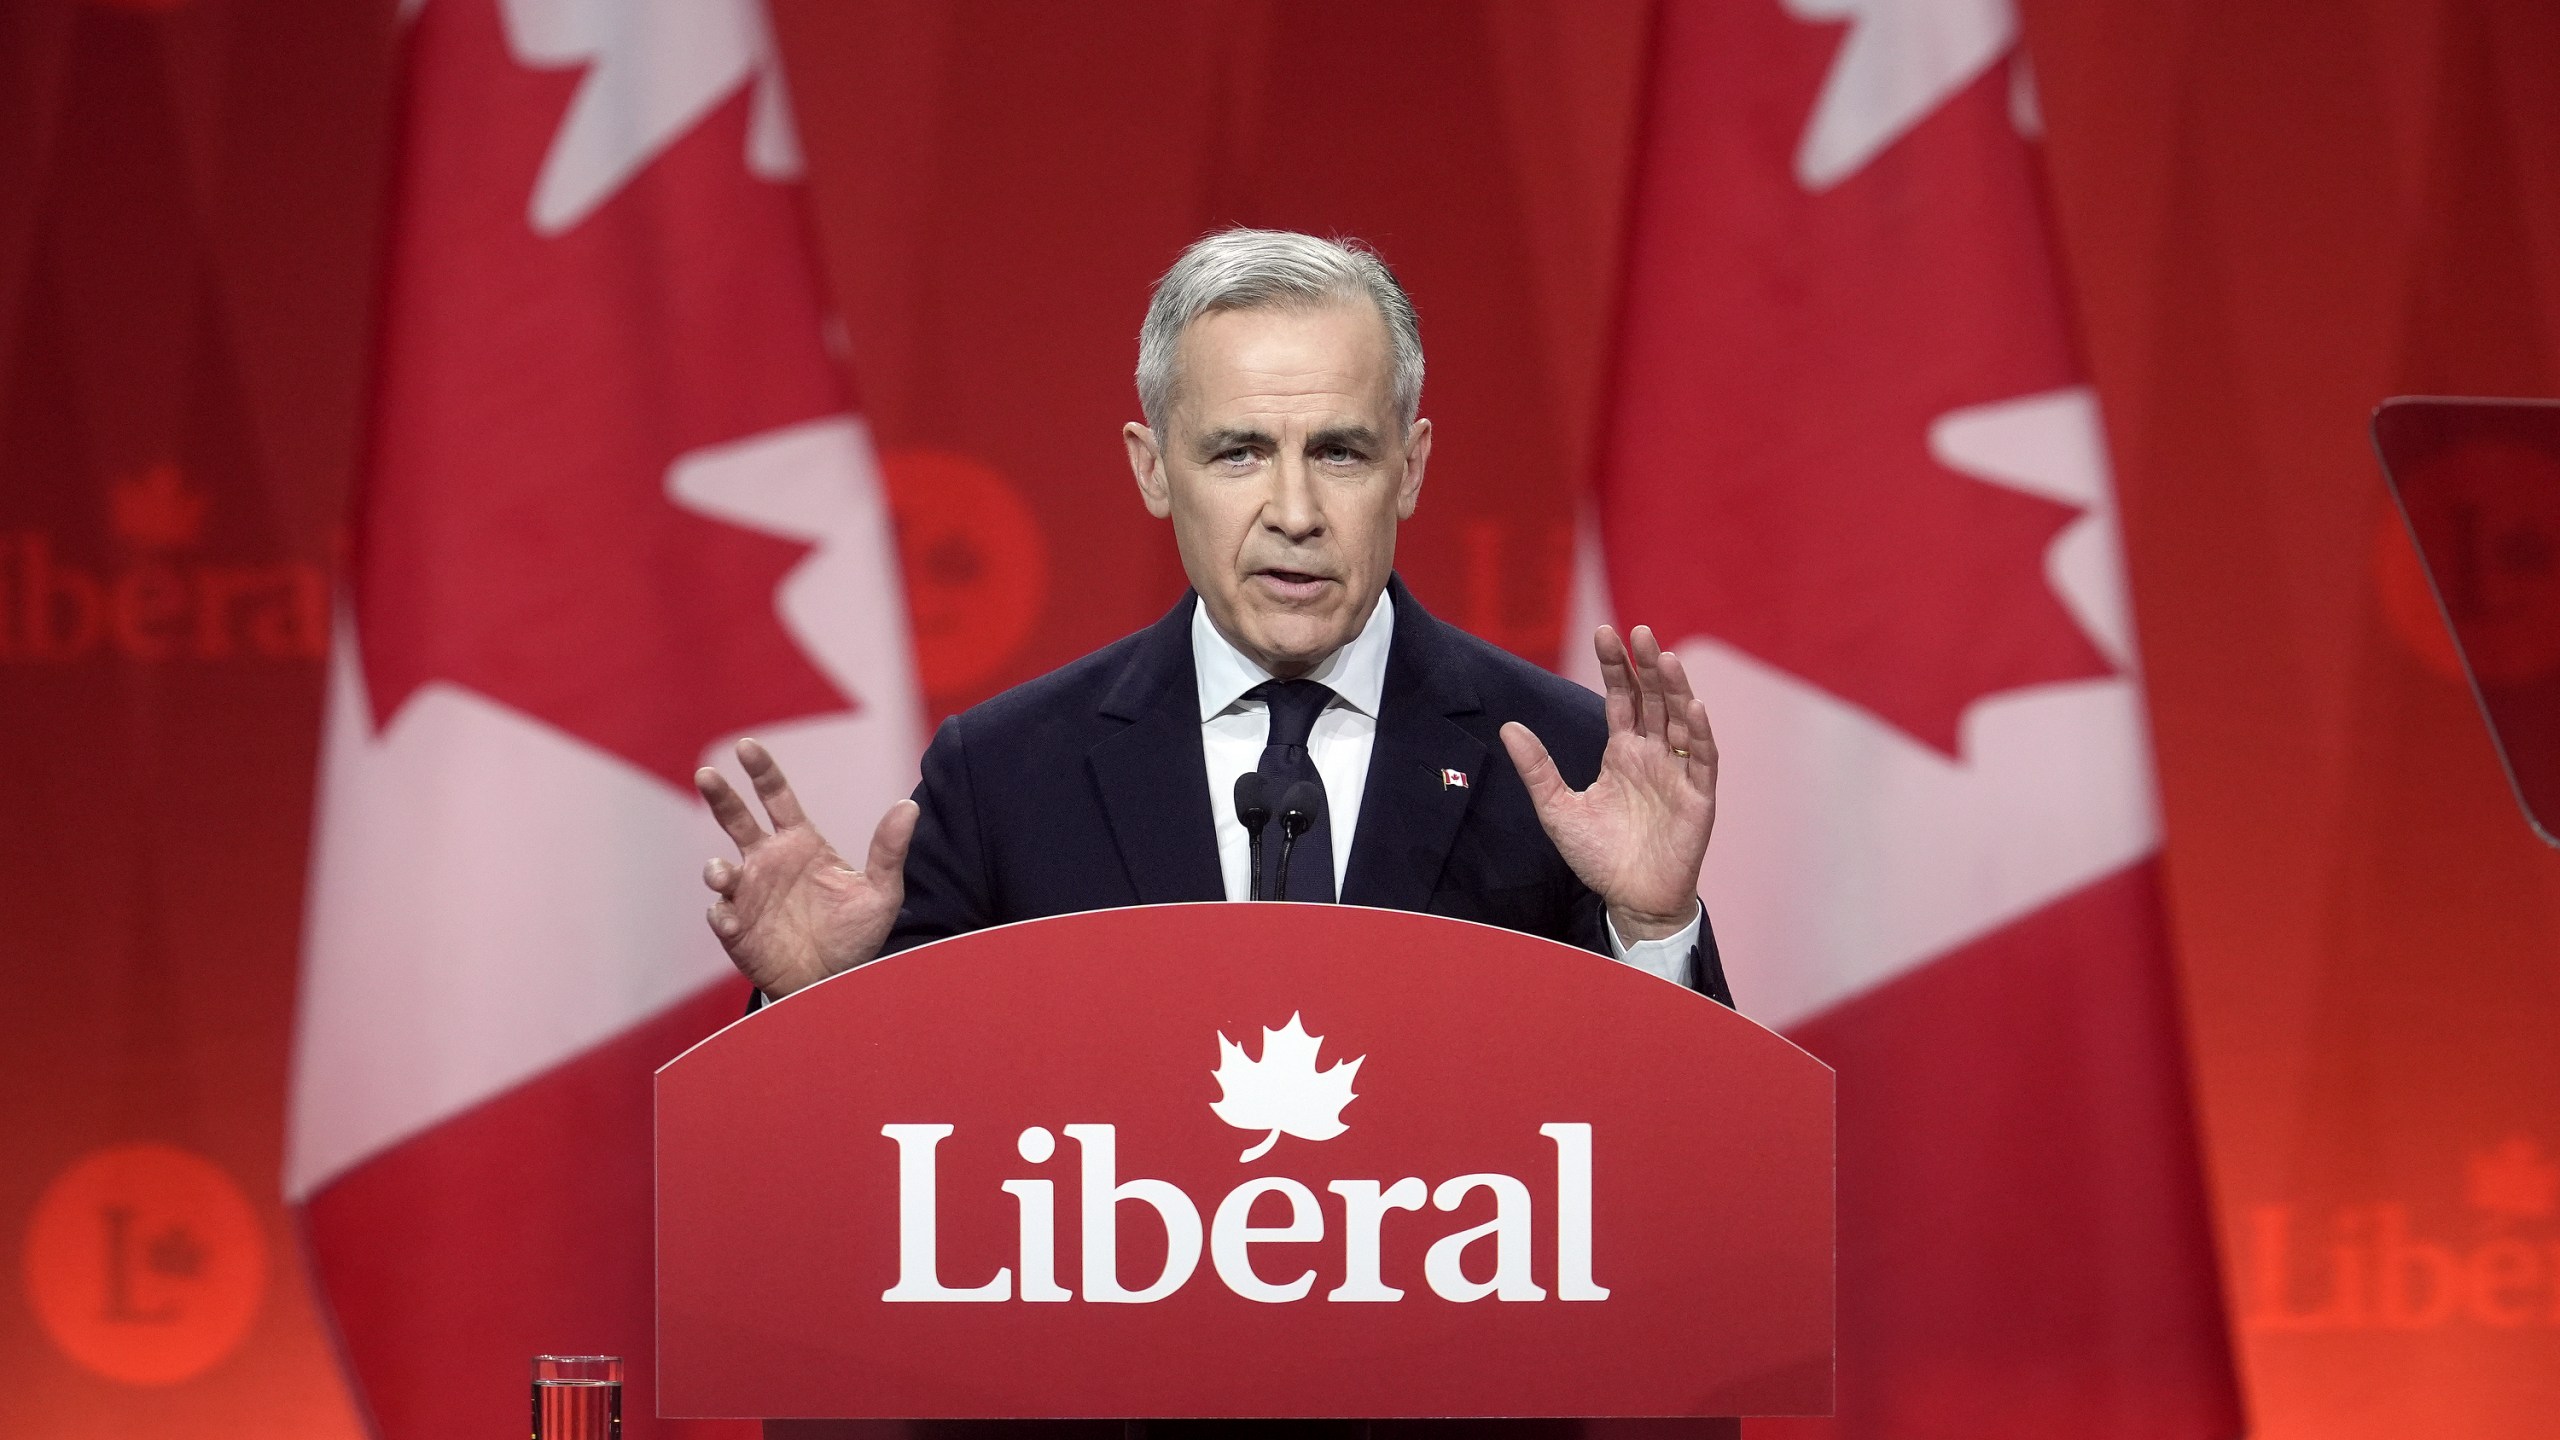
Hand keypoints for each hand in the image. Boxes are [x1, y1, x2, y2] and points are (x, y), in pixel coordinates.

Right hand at [696, 737, 917, 998]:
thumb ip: (889, 850)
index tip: (747, 747)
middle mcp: (768, 862)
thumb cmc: (856, 934)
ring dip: (717, 870)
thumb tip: (910, 806)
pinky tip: (727, 916)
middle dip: (720, 796)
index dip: (761, 771)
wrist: (837, 982)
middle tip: (706, 773)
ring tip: (722, 874)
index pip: (775, 797)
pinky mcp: (737, 928)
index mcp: (800, 843)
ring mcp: (748, 893)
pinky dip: (720, 914)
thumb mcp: (882, 892)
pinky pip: (721, 915)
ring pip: (720, 870)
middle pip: (736, 819)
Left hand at [1501, 624, 1716, 942]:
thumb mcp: (1557, 809)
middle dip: (1647, 665)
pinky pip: (1701, 758)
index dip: (1616, 667)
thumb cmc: (1598, 856)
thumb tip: (1508, 726)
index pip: (1622, 699)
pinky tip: (1692, 707)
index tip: (1606, 633)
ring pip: (1680, 720)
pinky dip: (1698, 733)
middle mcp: (1652, 755)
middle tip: (1639, 630)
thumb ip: (1538, 769)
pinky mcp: (1698, 797)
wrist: (1630, 899)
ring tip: (1666, 657)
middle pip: (1653, 699)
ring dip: (1676, 689)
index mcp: (1622, 752)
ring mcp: (1677, 773)